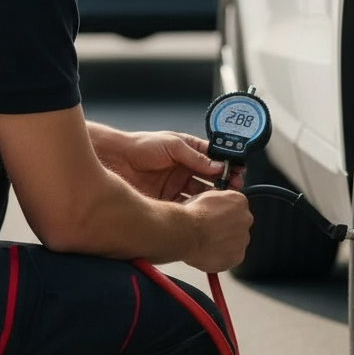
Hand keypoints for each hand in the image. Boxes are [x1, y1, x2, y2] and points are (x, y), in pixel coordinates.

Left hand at [93, 125, 244, 201]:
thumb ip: (195, 156)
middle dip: (223, 184)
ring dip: (211, 198)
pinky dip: (195, 209)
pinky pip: (186, 207)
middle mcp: (184, 170)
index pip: (213, 159)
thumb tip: (217, 164)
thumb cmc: (140, 145)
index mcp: (188, 152)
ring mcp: (176, 186)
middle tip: (233, 189)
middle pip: (211, 180)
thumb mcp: (171, 145)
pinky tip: (201, 209)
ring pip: (201, 195)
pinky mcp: (167, 200)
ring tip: (219, 201)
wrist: (116, 159)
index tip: (237, 172)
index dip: (226, 165)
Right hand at [180, 189, 253, 272]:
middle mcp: (245, 219)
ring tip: (207, 242)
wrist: (187, 233)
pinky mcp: (238, 256)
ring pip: (236, 242)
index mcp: (239, 202)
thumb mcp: (205, 196)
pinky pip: (231, 256)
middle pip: (239, 225)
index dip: (225, 213)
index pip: (238, 207)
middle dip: (228, 228)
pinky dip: (222, 256)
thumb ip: (219, 201)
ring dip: (225, 242)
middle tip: (211, 230)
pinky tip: (209, 251)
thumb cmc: (192, 215)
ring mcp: (243, 239)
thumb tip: (218, 205)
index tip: (216, 217)